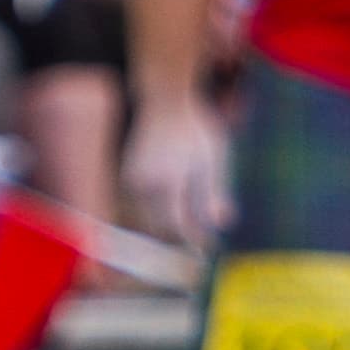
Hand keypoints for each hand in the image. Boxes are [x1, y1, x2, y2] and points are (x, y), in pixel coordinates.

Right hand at [121, 90, 231, 252]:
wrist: (164, 100)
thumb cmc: (194, 127)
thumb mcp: (213, 157)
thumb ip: (215, 191)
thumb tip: (222, 223)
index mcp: (166, 182)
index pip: (176, 226)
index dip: (192, 241)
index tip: (207, 249)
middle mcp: (142, 185)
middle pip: (158, 228)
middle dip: (179, 241)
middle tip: (200, 248)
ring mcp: (131, 181)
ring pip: (145, 219)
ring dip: (166, 230)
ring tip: (189, 233)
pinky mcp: (126, 178)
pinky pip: (139, 207)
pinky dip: (155, 216)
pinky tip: (173, 214)